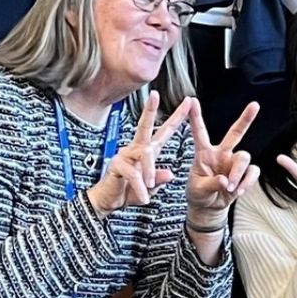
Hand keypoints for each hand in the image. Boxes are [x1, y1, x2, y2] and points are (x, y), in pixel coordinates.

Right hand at [85, 91, 189, 217]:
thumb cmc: (130, 191)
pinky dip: (140, 188)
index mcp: (148, 150)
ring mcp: (124, 155)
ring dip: (150, 172)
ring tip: (150, 187)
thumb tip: (170, 174)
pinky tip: (144, 197)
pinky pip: (133, 174)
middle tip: (154, 94)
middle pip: (144, 126)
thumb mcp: (151, 187)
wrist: (108, 202)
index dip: (177, 117)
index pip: (165, 131)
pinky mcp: (116, 165)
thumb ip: (160, 180)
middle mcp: (135, 148)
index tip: (188, 101)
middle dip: (149, 110)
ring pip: (144, 155)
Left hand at [187, 100, 260, 222]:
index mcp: (204, 154)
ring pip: (244, 157)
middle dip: (245, 119)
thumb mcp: (197, 190)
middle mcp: (221, 154)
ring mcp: (234, 163)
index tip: (192, 100)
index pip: (200, 133)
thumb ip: (209, 184)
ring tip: (230, 188)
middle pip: (236, 133)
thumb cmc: (199, 195)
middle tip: (255, 105)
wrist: (210, 208)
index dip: (195, 117)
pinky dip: (246, 182)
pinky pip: (253, 172)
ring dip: (238, 174)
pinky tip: (238, 191)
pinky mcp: (245, 173)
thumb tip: (224, 180)